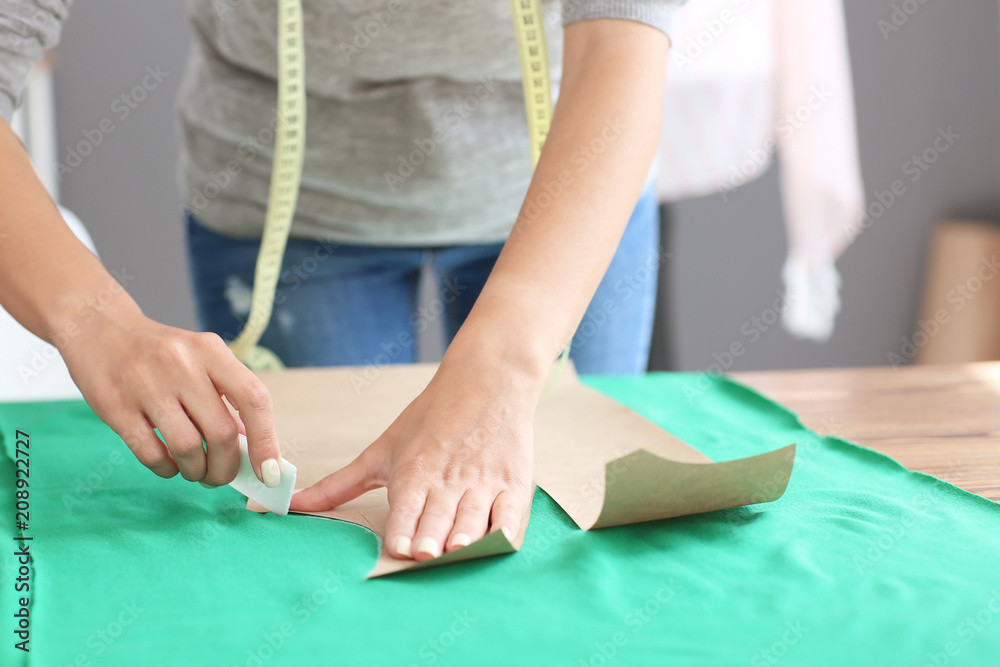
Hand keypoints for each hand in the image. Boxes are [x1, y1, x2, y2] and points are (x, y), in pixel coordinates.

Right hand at [59, 308, 281, 487]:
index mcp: (211, 351)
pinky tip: (168, 465)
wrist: (99, 328)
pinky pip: (151, 454)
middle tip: (221, 476)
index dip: (266, 441)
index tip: (270, 473)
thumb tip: (250, 446)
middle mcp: (182, 364)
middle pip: (221, 433)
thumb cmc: (161, 353)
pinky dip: (166, 469)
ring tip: (195, 471)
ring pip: (187, 448)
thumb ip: (227, 396)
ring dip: (197, 471)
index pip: (254, 399)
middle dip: (227, 467)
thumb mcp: (200, 359)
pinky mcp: (116, 407)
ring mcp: (146, 385)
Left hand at [290, 352, 538, 560]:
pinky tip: (499, 540)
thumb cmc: (431, 417)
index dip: (402, 529)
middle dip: (431, 536)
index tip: (396, 547)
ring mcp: (483, 483)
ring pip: (473, 515)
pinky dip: (506, 527)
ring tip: (457, 548)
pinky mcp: (513, 484)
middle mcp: (447, 481)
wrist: (487, 380)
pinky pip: (511, 512)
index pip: (406, 509)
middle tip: (425, 554)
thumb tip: (288, 506)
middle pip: (438, 517)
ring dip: (466, 533)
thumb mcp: (381, 452)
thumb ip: (338, 486)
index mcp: (414, 473)